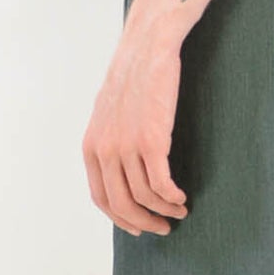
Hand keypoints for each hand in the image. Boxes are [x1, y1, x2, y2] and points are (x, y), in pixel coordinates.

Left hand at [83, 16, 189, 235]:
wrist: (147, 47)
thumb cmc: (134, 77)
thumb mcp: (109, 113)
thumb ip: (110, 141)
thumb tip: (121, 168)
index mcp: (91, 146)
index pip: (101, 197)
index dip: (121, 217)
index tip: (139, 226)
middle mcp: (104, 150)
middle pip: (121, 204)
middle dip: (144, 222)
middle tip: (163, 227)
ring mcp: (126, 146)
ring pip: (145, 197)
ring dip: (164, 210)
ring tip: (180, 210)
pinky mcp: (151, 140)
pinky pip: (161, 184)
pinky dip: (172, 197)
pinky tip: (182, 196)